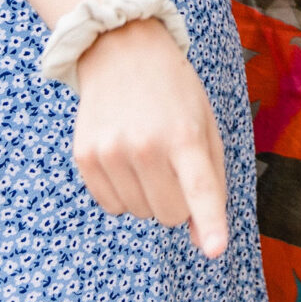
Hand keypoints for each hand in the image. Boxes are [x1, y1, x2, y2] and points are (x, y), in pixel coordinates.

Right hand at [70, 19, 229, 255]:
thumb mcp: (205, 124)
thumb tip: (204, 241)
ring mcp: (111, 151)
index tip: (216, 251)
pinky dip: (124, 192)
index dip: (209, 222)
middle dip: (178, 202)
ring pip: (140, 213)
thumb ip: (211, 181)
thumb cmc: (174, 93)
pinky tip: (125, 158)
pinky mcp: (85, 157)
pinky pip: (112, 206)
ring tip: (148, 153)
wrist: (122, 50)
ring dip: (149, 195)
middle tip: (174, 164)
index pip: (199, 188)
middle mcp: (145, 145)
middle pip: (170, 215)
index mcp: (184, 134)